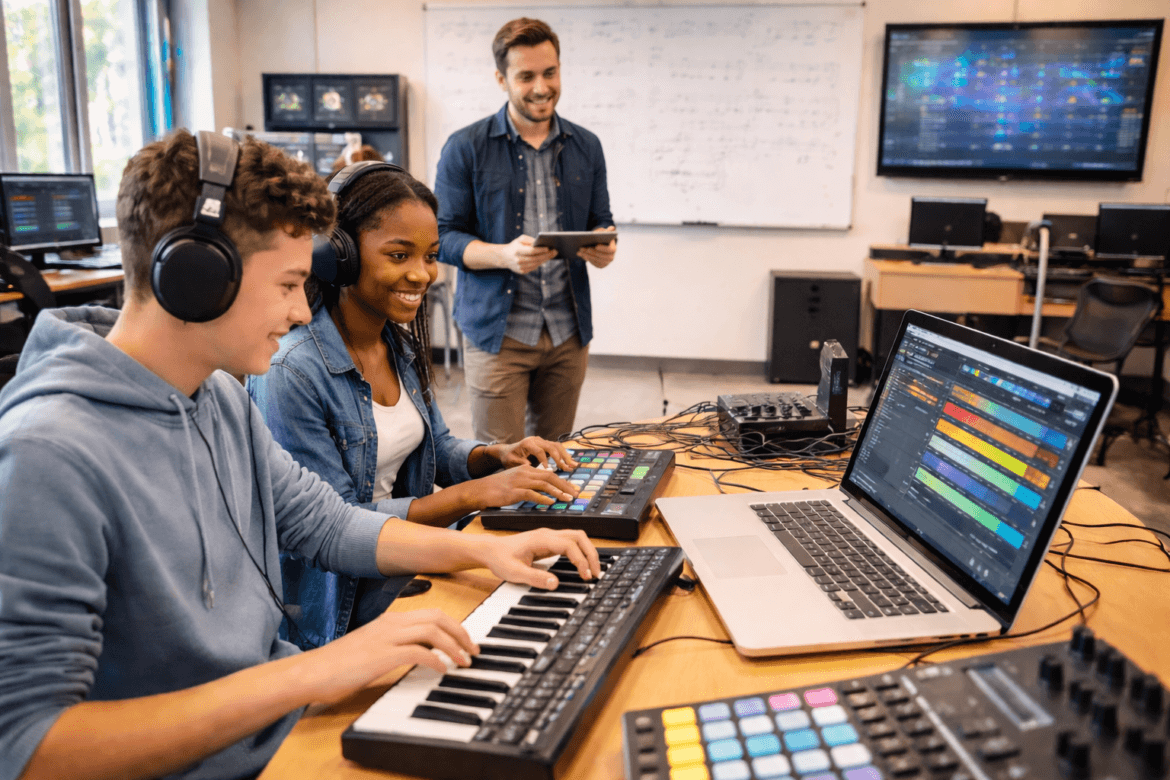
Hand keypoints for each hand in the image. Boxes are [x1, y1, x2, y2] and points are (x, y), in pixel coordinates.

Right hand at [310, 608, 477, 704]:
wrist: (311, 672)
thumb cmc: (338, 665)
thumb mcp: (373, 649)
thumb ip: (396, 646)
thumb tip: (422, 654)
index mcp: (389, 620)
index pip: (431, 613)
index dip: (454, 625)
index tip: (466, 641)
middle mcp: (391, 624)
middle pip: (438, 617)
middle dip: (461, 632)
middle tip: (474, 650)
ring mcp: (386, 638)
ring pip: (432, 631)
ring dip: (454, 646)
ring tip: (464, 662)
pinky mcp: (382, 656)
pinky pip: (418, 652)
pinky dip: (436, 659)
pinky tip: (443, 670)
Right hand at [468, 464, 578, 509]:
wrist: (479, 490)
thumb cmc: (497, 488)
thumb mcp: (515, 482)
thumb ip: (529, 484)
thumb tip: (545, 492)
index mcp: (526, 470)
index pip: (549, 473)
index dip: (563, 481)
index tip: (572, 489)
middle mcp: (524, 473)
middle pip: (550, 477)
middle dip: (565, 485)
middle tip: (576, 494)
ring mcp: (519, 482)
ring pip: (544, 484)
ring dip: (558, 492)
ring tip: (568, 498)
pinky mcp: (513, 492)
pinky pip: (531, 494)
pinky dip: (543, 498)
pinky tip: (551, 502)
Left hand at [479, 528, 601, 589]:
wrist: (490, 550)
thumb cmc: (500, 559)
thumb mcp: (514, 573)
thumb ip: (535, 578)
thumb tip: (555, 583)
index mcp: (541, 538)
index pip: (569, 545)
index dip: (581, 560)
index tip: (585, 576)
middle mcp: (548, 534)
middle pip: (579, 536)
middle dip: (591, 554)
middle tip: (595, 573)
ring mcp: (549, 536)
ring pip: (577, 537)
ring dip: (588, 551)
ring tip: (592, 570)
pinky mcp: (549, 541)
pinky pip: (571, 542)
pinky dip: (581, 552)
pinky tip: (581, 565)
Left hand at [492, 436, 577, 470]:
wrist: (507, 451)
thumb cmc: (509, 457)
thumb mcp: (511, 461)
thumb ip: (521, 463)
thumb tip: (531, 467)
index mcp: (528, 443)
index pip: (539, 450)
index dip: (544, 460)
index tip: (548, 470)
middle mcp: (536, 439)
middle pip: (551, 446)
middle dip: (560, 458)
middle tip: (567, 467)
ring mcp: (542, 441)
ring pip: (557, 445)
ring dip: (565, 456)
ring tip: (572, 465)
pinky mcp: (545, 444)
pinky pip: (557, 447)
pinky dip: (564, 454)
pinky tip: (570, 462)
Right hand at [501, 235, 556, 273]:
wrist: (504, 257)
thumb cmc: (515, 246)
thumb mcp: (520, 239)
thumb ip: (530, 240)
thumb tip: (540, 243)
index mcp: (517, 251)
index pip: (531, 251)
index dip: (541, 250)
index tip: (548, 248)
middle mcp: (518, 260)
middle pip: (536, 258)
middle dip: (547, 255)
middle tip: (555, 251)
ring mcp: (520, 267)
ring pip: (536, 264)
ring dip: (545, 259)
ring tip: (552, 254)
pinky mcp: (522, 272)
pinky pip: (534, 267)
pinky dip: (540, 263)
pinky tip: (545, 258)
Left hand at [578, 226, 616, 268]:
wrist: (601, 245)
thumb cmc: (602, 238)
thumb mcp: (604, 234)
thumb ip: (607, 231)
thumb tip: (611, 228)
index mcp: (613, 248)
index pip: (610, 250)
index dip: (603, 248)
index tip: (596, 246)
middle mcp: (611, 257)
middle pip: (601, 256)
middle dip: (591, 252)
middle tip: (582, 248)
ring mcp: (606, 262)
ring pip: (596, 260)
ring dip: (587, 255)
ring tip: (580, 251)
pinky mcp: (601, 265)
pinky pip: (594, 263)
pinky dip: (587, 259)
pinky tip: (581, 254)